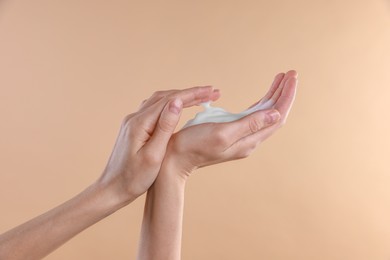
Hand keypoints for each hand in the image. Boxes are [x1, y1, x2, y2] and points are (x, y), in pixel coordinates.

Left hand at [98, 86, 219, 202]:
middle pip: (166, 97)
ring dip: (181, 96)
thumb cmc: (133, 179)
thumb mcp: (153, 155)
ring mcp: (133, 122)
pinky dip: (171, 104)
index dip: (193, 94)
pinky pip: (155, 109)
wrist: (112, 189)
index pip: (171, 100)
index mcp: (140, 123)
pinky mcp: (134, 128)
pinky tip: (179, 107)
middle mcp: (135, 117)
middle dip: (191, 93)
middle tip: (212, 92)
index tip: (211, 91)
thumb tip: (177, 102)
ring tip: (201, 97)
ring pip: (160, 101)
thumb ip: (165, 127)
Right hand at [165, 70, 297, 176]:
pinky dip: (261, 103)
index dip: (286, 96)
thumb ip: (249, 124)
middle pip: (274, 114)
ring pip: (265, 114)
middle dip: (283, 93)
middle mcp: (249, 139)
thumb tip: (275, 114)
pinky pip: (253, 116)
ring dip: (274, 96)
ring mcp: (241, 137)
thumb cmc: (194, 145)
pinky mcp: (232, 133)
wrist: (175, 159)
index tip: (292, 77)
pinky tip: (263, 96)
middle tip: (291, 73)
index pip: (277, 116)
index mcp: (249, 140)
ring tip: (281, 78)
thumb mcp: (222, 133)